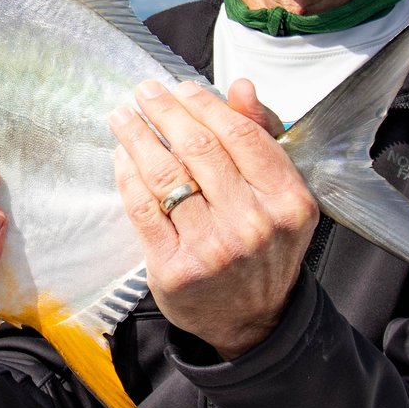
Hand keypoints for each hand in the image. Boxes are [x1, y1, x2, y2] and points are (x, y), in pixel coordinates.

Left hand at [110, 79, 316, 358]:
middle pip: (199, 149)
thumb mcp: (281, 194)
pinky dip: (128, 175)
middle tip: (145, 92)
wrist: (252, 320)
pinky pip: (143, 208)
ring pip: (165, 175)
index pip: (240, 135)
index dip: (204, 104)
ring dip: (137, 137)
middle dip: (165, 112)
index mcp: (287, 200)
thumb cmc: (263, 245)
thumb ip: (263, 137)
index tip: (180, 88)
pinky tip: (121, 156)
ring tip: (123, 115)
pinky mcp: (175, 268)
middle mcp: (253, 223)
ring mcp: (212, 248)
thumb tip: (240, 87)